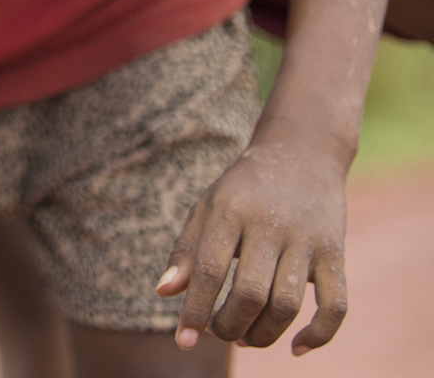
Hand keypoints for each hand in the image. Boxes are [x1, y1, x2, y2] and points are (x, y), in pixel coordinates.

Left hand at [158, 136, 348, 354]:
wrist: (302, 153)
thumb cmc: (244, 189)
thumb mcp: (209, 207)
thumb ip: (187, 250)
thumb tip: (164, 293)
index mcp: (231, 209)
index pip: (209, 268)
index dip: (195, 310)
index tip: (183, 341)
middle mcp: (270, 223)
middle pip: (249, 293)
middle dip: (230, 326)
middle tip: (220, 332)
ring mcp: (306, 239)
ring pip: (287, 304)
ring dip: (264, 334)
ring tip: (246, 338)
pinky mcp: (335, 253)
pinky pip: (335, 306)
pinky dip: (319, 335)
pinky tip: (295, 347)